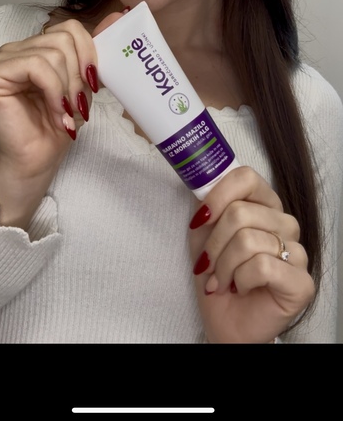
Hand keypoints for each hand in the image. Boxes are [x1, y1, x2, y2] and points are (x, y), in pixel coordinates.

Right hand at [0, 12, 121, 226]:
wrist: (37, 161)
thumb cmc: (58, 126)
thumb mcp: (84, 84)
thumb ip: (95, 51)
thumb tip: (119, 15)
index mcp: (34, 48)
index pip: (69, 28)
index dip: (88, 53)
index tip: (93, 83)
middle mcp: (15, 49)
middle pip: (62, 38)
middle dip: (78, 75)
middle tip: (77, 104)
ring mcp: (0, 60)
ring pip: (51, 53)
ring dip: (66, 88)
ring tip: (65, 112)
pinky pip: (36, 66)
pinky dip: (53, 90)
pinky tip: (55, 111)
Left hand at [189, 166, 314, 342]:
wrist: (224, 321)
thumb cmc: (216, 276)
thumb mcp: (202, 233)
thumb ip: (204, 202)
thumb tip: (198, 179)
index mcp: (265, 206)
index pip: (246, 178)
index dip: (218, 194)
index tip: (200, 218)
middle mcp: (285, 224)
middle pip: (240, 212)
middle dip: (214, 244)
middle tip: (208, 264)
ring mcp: (297, 252)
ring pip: (248, 240)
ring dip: (223, 266)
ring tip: (221, 280)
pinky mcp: (301, 281)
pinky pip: (262, 266)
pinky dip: (241, 280)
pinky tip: (240, 289)